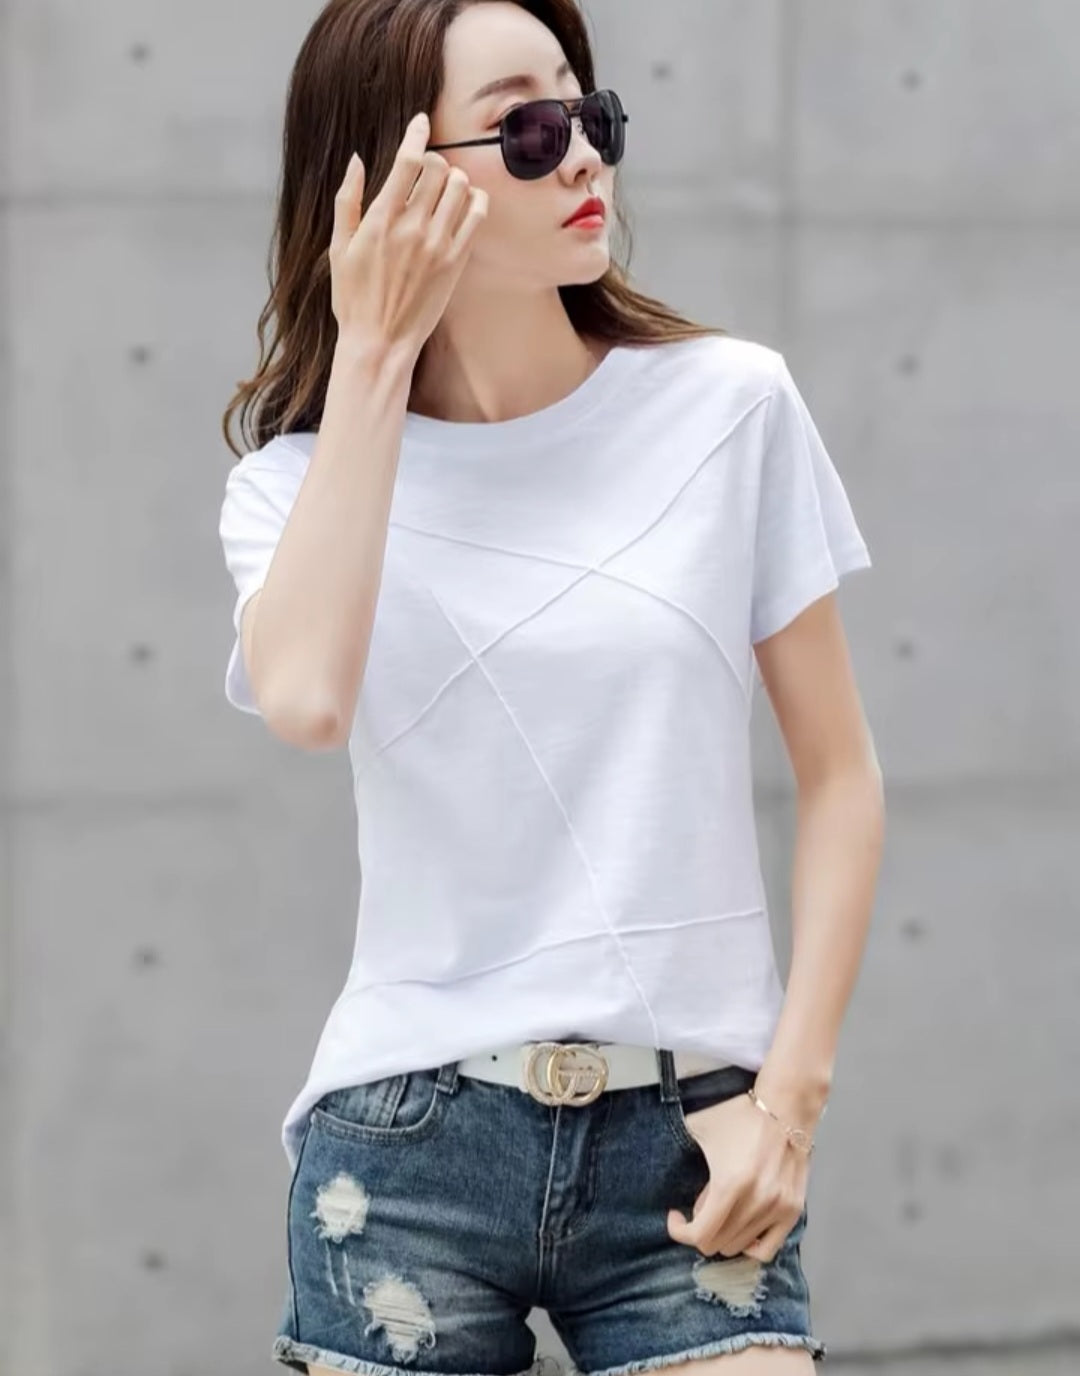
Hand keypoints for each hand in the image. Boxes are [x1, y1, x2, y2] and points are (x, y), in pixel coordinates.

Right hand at [328, 111, 488, 356]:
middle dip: (434, 160)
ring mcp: (438, 245)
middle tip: (428, 170)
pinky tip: (465, 203)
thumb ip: (347, 200)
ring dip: (454, 178)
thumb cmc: (354, 298)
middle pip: (438, 169)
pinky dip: (475, 201)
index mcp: (380, 219)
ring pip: (460, 188)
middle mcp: (412, 228)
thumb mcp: (339, 247)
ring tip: (445, 188)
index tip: (420, 122)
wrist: (381, 343)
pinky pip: (476, 216)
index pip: (407, 161)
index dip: (416, 134)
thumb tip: (357, 160)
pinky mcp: (456, 262)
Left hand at [666, 1090, 809, 1262]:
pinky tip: (742, 1228)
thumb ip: (687, 1166)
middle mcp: (755, 1203)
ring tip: (723, 1209)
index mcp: (730, 1185)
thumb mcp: (700, 1129)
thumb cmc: (740, 1115)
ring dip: (723, 1234)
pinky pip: (767, 1250)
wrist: (785, 1106)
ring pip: (739, 1248)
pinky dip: (750, 1246)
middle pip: (716, 1244)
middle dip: (700, 1230)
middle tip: (700, 1207)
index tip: (675, 1216)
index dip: (680, 1231)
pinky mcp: (793, 1211)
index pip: (699, 1234)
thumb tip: (691, 1203)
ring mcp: (777, 1210)